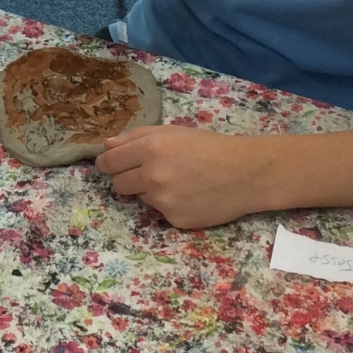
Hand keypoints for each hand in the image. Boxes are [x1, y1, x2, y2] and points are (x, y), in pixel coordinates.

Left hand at [94, 126, 276, 229]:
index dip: (107, 164)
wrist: (246, 173)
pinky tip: (189, 196)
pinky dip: (169, 205)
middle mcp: (152, 175)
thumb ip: (135, 137)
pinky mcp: (174, 220)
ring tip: (177, 182)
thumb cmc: (209, 146)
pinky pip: (159, 212)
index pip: (107, 162)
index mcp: (149, 148)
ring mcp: (163, 200)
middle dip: (127, 179)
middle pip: (117, 185)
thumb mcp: (172, 132)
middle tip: (148, 173)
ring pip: (139, 198)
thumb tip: (106, 146)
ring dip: (150, 191)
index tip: (111, 165)